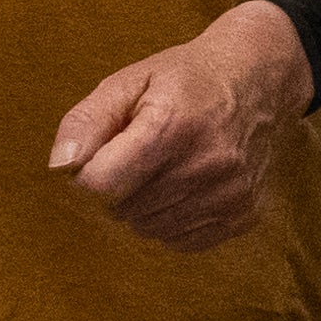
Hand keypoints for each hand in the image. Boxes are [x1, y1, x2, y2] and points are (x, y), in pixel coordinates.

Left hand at [45, 3, 308, 252]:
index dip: (88, 175)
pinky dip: (171, 220)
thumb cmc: (185, 79)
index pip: (103, 184)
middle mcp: (207, 164)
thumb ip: (87, 121)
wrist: (260, 80)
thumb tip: (60, 166)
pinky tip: (184, 186)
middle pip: (125, 210)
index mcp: (173, 125)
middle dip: (117, 188)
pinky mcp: (244, 215)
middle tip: (136, 155)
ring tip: (162, 168)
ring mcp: (230, 194)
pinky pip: (182, 240)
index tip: (98, 157)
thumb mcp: (129, 81)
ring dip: (143, 206)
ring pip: (150, 229)